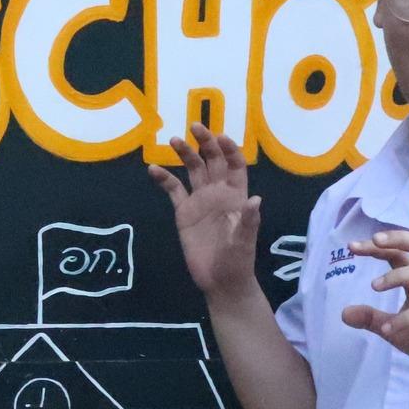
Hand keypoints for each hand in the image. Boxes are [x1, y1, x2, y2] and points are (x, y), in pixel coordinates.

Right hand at [148, 124, 262, 298]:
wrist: (220, 282)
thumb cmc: (238, 262)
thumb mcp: (245, 243)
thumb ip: (248, 221)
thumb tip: (256, 199)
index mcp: (236, 196)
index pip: (235, 166)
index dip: (229, 150)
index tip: (219, 137)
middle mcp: (218, 193)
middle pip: (212, 161)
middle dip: (205, 142)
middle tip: (195, 126)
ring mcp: (200, 202)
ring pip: (192, 170)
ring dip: (185, 153)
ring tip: (173, 140)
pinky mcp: (184, 213)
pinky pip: (173, 190)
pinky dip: (164, 178)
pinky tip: (153, 169)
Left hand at [340, 231, 408, 385]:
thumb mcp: (394, 329)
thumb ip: (371, 319)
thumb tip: (343, 313)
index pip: (400, 253)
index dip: (378, 246)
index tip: (351, 246)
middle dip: (398, 239)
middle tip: (373, 241)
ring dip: (398, 275)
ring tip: (373, 287)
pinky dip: (404, 319)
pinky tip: (387, 329)